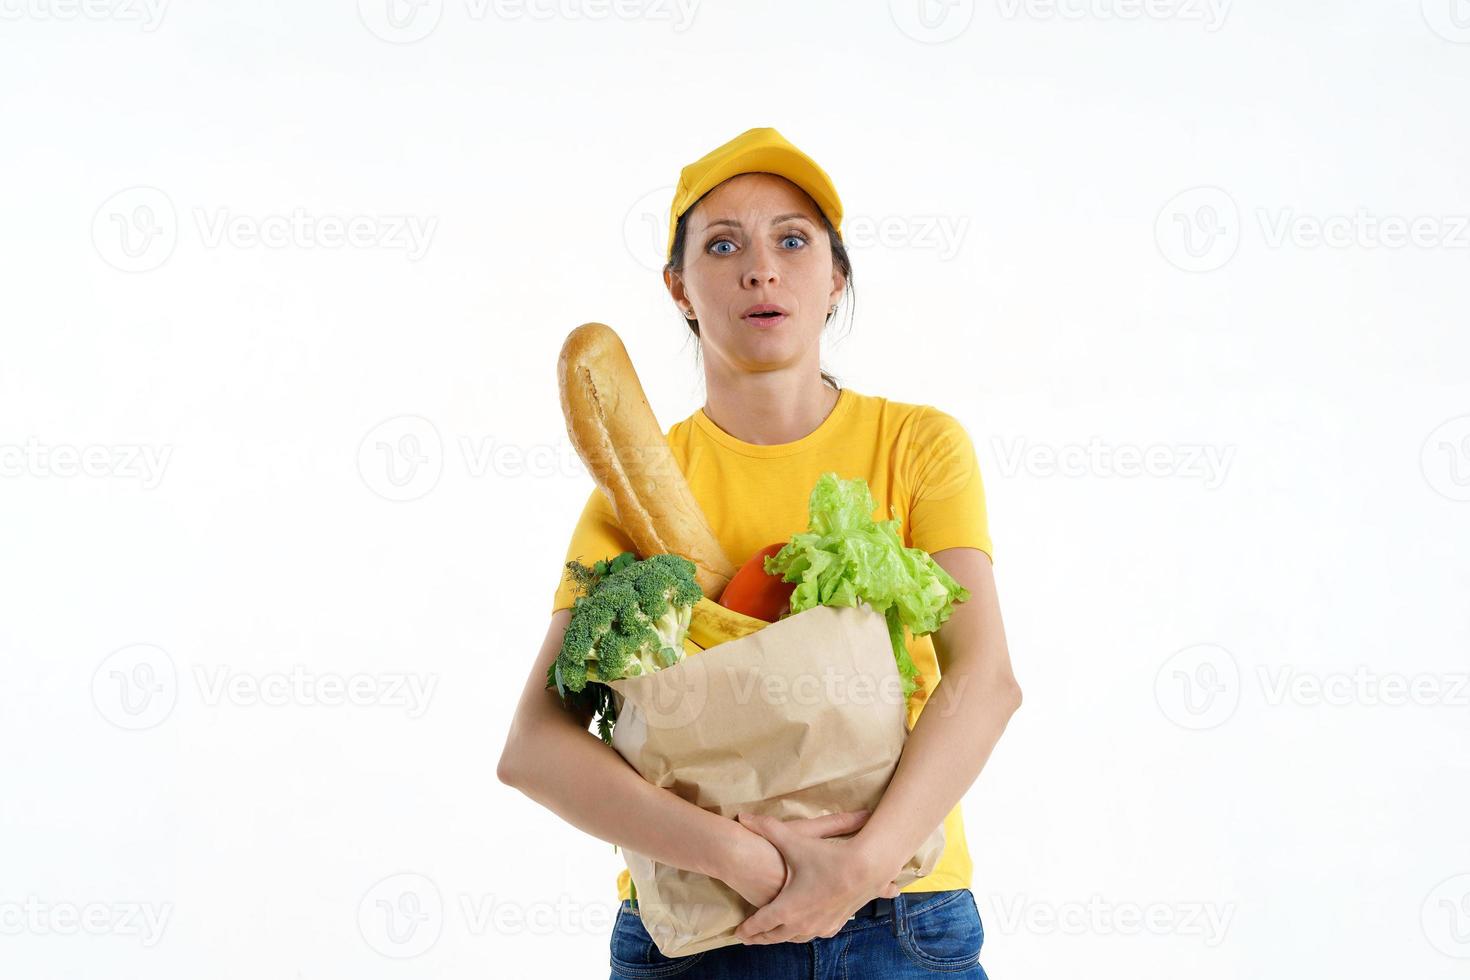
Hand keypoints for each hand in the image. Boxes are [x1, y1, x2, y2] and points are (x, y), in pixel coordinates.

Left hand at [733, 810, 901, 944]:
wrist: (867, 869)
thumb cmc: (829, 857)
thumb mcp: (796, 841)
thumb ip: (768, 828)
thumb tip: (743, 816)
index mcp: (788, 908)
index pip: (760, 924)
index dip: (747, 929)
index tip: (739, 933)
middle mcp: (802, 923)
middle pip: (775, 936)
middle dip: (761, 938)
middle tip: (750, 938)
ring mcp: (819, 927)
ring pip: (795, 938)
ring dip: (782, 936)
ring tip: (773, 934)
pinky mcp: (835, 925)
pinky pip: (813, 935)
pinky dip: (802, 933)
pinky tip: (802, 929)